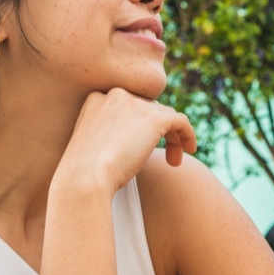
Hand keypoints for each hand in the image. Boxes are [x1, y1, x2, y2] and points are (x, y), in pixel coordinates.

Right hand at [56, 88, 197, 193]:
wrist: (85, 179)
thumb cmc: (84, 173)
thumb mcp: (93, 144)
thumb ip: (112, 133)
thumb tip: (135, 139)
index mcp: (97, 99)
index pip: (129, 105)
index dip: (141, 126)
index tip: (142, 146)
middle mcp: (115, 95)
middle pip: (149, 108)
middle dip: (158, 132)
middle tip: (163, 157)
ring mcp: (135, 104)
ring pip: (166, 115)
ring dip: (172, 137)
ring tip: (173, 161)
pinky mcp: (154, 118)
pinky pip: (181, 121)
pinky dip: (188, 134)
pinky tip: (189, 150)